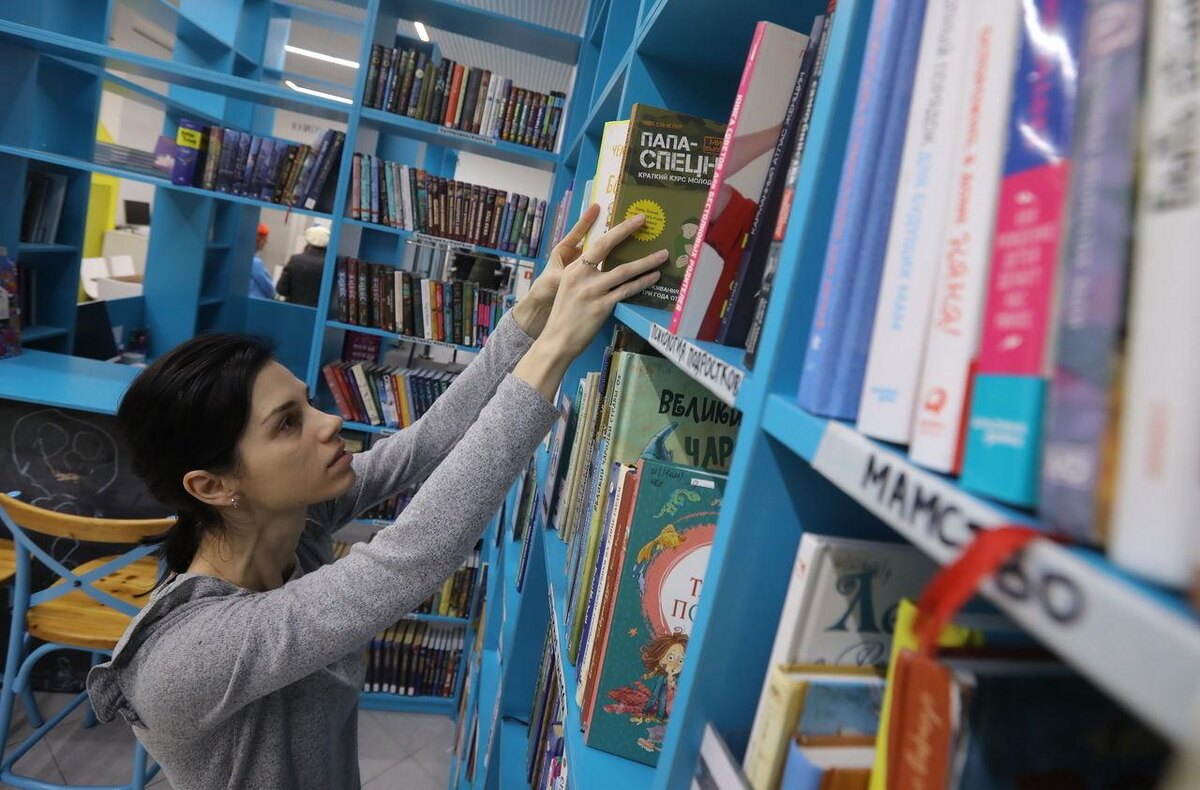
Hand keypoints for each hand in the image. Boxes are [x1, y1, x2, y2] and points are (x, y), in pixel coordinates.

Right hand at [513, 210, 666, 398]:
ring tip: (662, 255)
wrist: (556, 340)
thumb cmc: (565, 317)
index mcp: (574, 269)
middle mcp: (582, 276)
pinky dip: (642, 283)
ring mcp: (592, 291)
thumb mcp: (569, 289)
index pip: (597, 243)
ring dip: (646, 262)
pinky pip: (627, 291)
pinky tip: (654, 277)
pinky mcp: (602, 306)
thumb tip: (606, 267)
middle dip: (627, 230)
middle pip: (608, 246)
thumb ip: (585, 276)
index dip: (616, 230)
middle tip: (644, 220)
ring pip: (624, 271)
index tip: (631, 220)